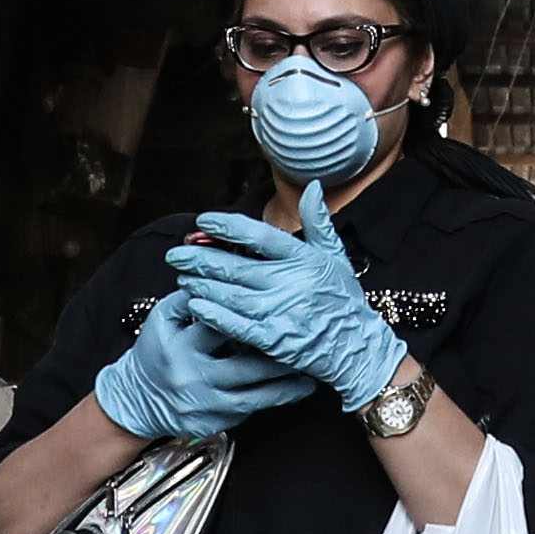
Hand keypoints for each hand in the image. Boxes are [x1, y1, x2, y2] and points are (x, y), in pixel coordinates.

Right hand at [92, 292, 320, 443]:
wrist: (138, 399)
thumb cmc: (157, 351)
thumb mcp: (164, 319)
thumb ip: (192, 298)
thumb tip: (226, 274)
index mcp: (178, 344)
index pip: (216, 324)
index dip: (247, 315)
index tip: (277, 307)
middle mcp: (190, 375)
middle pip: (241, 364)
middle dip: (275, 355)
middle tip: (305, 343)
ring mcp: (202, 403)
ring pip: (252, 395)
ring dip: (284, 384)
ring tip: (310, 374)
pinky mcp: (212, 423)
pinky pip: (248, 411)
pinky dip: (273, 400)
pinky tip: (294, 391)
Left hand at [167, 190, 402, 409]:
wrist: (358, 348)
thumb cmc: (344, 300)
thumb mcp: (335, 256)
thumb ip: (318, 222)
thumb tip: (311, 186)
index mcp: (304, 258)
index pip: (259, 235)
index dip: (228, 226)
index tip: (203, 221)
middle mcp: (291, 283)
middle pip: (236, 266)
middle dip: (201, 258)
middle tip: (176, 253)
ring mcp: (282, 313)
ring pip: (231, 295)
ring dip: (201, 284)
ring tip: (181, 275)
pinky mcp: (275, 341)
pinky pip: (237, 326)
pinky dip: (214, 315)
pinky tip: (195, 305)